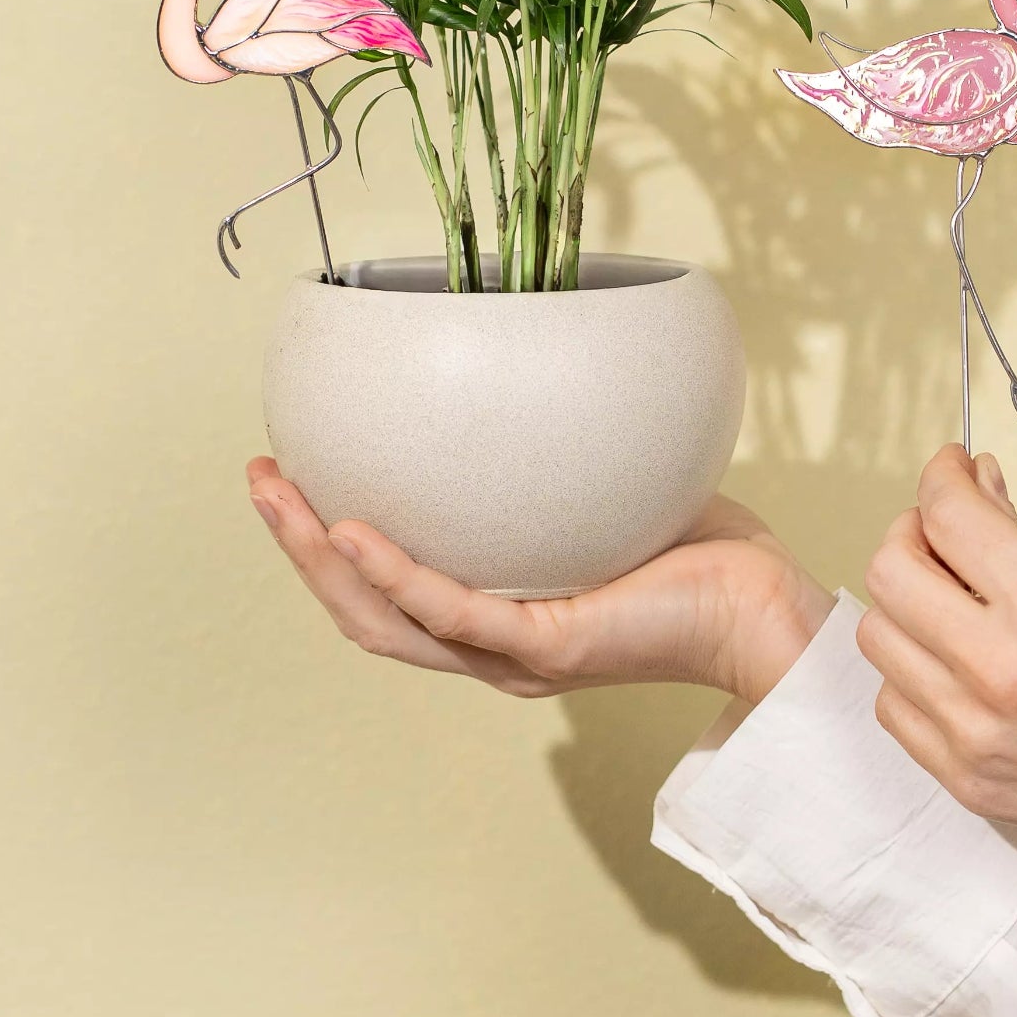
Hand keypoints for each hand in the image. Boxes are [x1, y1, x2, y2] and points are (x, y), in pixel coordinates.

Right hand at [246, 457, 833, 704]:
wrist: (759, 603)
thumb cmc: (695, 548)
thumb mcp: (597, 487)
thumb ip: (547, 447)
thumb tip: (515, 362)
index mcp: (494, 618)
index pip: (385, 592)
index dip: (322, 544)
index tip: (287, 475)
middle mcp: (491, 648)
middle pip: (361, 611)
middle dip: (296, 548)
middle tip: (257, 477)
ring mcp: (512, 654)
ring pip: (385, 619)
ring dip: (319, 560)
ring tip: (279, 497)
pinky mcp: (544, 647)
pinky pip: (451, 611)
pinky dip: (394, 574)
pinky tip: (350, 530)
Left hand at [858, 445, 1016, 892]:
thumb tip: (976, 487)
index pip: (947, 515)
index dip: (942, 476)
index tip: (952, 469)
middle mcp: (998, 669)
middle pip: (890, 572)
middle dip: (913, 533)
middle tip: (947, 532)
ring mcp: (974, 732)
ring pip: (879, 638)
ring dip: (906, 605)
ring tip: (951, 601)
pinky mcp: (965, 779)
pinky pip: (894, 704)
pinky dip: (912, 671)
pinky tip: (953, 662)